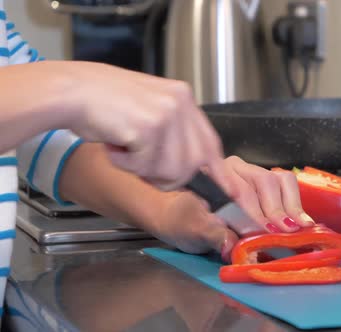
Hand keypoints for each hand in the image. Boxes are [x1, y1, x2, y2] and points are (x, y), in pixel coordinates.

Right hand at [56, 60, 231, 192]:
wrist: (71, 90)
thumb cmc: (103, 103)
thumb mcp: (149, 110)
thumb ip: (173, 134)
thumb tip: (193, 168)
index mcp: (182, 97)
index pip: (210, 142)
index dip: (218, 171)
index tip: (229, 191)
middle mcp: (180, 102)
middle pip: (194, 164)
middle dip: (169, 176)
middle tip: (141, 163)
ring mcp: (167, 113)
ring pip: (172, 170)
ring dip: (143, 169)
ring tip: (125, 146)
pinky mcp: (150, 126)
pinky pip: (145, 166)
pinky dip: (125, 164)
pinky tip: (115, 143)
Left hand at [147, 156, 314, 260]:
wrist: (181, 214)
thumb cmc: (184, 220)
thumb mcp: (190, 230)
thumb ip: (210, 234)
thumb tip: (230, 244)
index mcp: (216, 173)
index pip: (242, 191)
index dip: (257, 212)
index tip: (269, 230)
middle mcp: (238, 169)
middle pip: (266, 182)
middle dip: (278, 209)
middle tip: (288, 232)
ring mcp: (254, 175)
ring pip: (281, 181)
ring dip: (292, 205)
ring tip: (301, 227)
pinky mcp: (266, 186)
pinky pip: (287, 188)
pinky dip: (296, 205)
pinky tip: (302, 223)